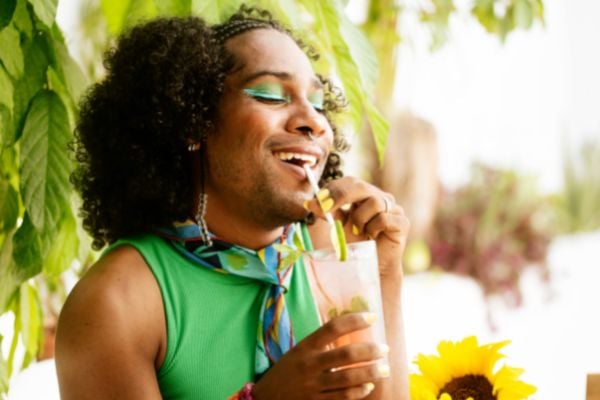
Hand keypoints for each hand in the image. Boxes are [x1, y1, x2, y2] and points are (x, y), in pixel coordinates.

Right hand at [252, 313, 389, 399]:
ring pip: (348, 378)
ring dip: (371, 372)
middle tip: (385, 349)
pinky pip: (343, 397)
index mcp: (305, 346)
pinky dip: (359, 391)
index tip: (373, 317)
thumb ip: (320, 344)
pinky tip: (369, 386)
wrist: (264, 398)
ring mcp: (313, 385)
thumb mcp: (298, 352)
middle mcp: (310, 364)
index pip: (333, 327)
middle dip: (370, 351)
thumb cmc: (286, 371)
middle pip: (346, 355)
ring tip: (385, 369)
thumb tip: (350, 332)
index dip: (355, 320)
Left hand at [304, 176, 409, 277]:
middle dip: (340, 196)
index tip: (317, 201)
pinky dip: (373, 228)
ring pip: (374, 202)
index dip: (333, 189)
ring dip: (360, 219)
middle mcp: (379, 198)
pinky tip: (372, 238)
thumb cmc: (353, 247)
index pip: (349, 182)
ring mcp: (393, 208)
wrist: (370, 270)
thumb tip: (309, 202)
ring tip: (358, 233)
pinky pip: (384, 218)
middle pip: (361, 186)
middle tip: (326, 209)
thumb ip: (325, 213)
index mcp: (363, 195)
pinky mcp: (402, 222)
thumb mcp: (334, 227)